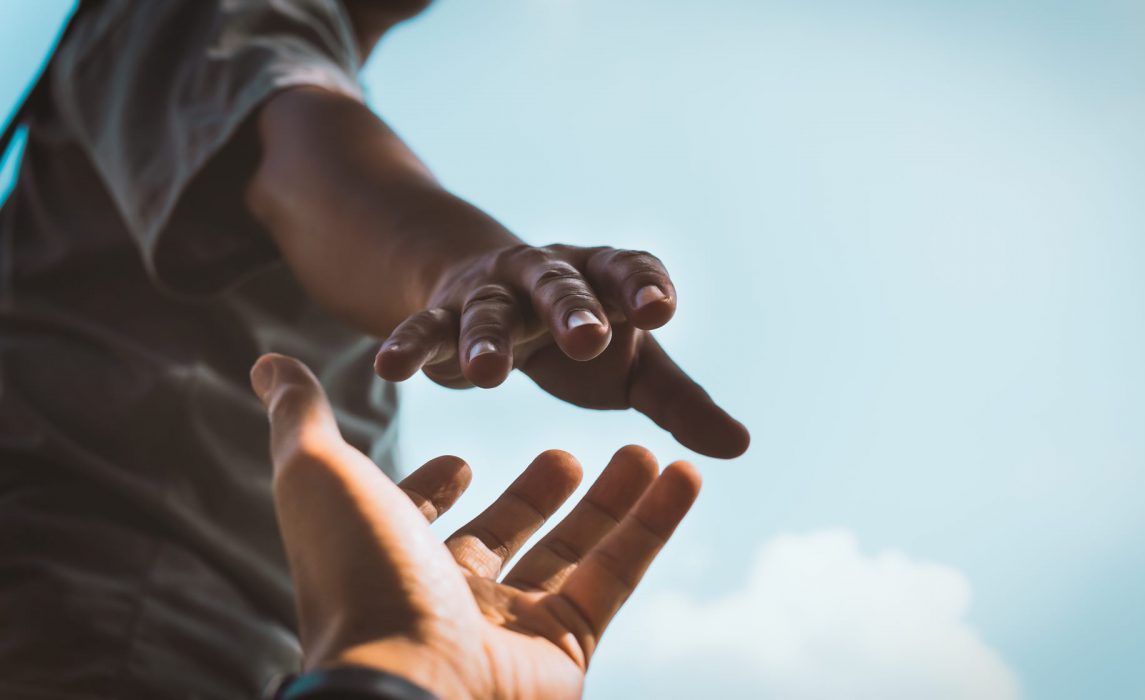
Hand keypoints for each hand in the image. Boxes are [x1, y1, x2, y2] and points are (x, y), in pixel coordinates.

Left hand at [252, 353, 701, 699]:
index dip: (436, 490)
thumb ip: (300, 416)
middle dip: (538, 494)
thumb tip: (268, 361)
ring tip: (645, 450)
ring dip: (612, 502)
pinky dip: (653, 525)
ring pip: (573, 554)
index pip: (417, 520)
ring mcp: (509, 627)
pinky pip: (617, 577)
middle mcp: (448, 596)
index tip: (462, 460)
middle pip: (506, 533)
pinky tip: (683, 474)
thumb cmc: (358, 575)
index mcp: (390, 558)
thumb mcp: (319, 475)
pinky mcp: (566, 649)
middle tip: (568, 453)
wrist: (407, 684)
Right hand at [373, 244, 749, 458]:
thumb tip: (741, 447)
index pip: (628, 272)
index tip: (661, 310)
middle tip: (589, 338)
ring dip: (486, 338)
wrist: (494, 294)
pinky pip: (424, 329)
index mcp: (604, 280)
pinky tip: (388, 367)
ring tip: (486, 376)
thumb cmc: (581, 337)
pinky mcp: (443, 314)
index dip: (643, 287)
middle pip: (561, 286)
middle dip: (573, 310)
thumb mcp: (634, 367)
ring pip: (488, 311)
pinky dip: (408, 345)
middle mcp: (548, 277)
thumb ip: (681, 402)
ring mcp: (492, 293)